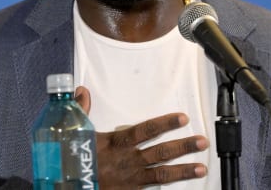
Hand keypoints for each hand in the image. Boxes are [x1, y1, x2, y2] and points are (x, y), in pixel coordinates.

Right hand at [75, 86, 208, 188]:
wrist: (68, 184)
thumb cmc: (71, 159)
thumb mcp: (74, 132)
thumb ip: (81, 110)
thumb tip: (82, 90)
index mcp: (116, 143)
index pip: (145, 130)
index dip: (165, 124)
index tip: (182, 118)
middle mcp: (127, 161)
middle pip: (160, 153)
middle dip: (183, 147)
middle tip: (202, 142)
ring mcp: (131, 179)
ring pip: (162, 174)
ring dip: (183, 171)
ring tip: (201, 169)